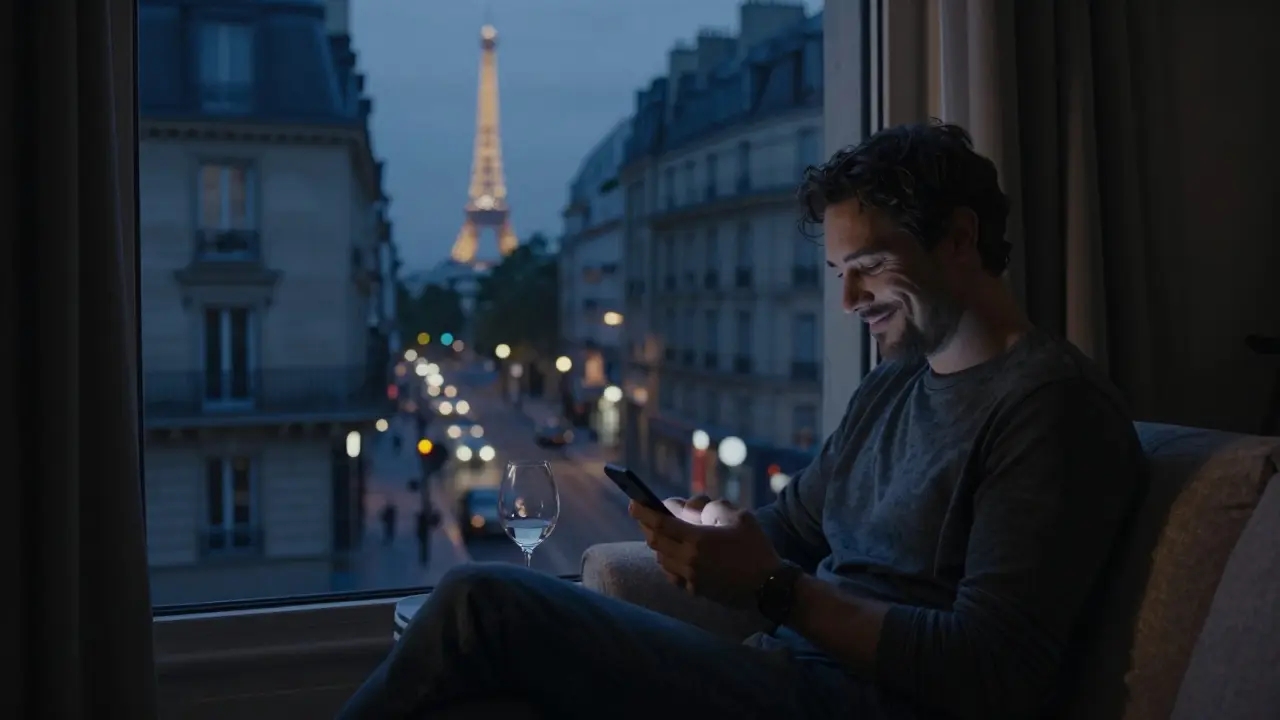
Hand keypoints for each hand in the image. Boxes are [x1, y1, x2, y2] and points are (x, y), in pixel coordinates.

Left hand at [629, 500, 780, 607]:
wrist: (769, 586)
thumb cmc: (757, 548)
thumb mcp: (740, 517)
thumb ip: (714, 507)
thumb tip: (694, 507)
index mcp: (698, 539)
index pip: (660, 523)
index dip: (643, 512)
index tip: (632, 502)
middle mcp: (689, 560)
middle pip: (655, 541)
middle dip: (647, 526)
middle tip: (645, 515)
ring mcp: (691, 578)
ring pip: (661, 559)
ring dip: (658, 544)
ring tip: (661, 532)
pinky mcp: (696, 590)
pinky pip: (672, 575)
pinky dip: (668, 562)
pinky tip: (674, 555)